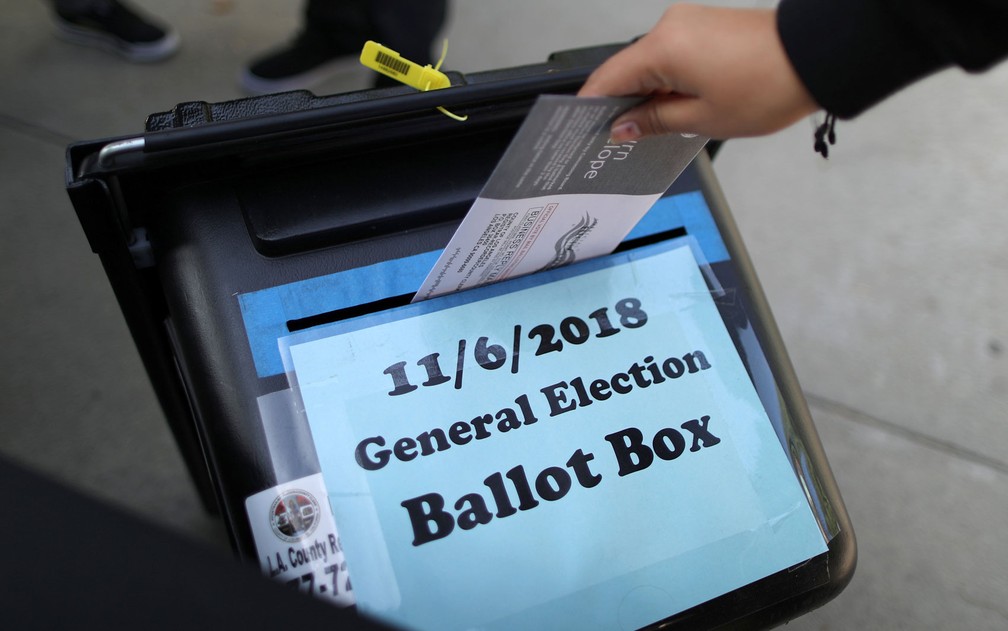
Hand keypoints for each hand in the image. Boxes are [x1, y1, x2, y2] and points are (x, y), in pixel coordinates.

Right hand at [578, 4, 818, 139]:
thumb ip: (653, 121)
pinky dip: (665, 81)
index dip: (591, 108)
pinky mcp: (703, 25)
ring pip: (649, 64)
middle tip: (616, 141)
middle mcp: (670, 27)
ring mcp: (687, 22)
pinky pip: (670, 55)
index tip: (583, 132)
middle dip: (621, 105)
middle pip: (627, 70)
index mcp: (662, 47)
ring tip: (651, 130)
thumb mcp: (702, 118)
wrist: (816, 57)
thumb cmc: (768, 86)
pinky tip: (672, 108)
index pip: (608, 78)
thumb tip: (621, 127)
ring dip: (646, 94)